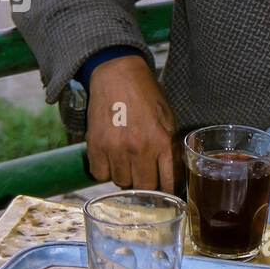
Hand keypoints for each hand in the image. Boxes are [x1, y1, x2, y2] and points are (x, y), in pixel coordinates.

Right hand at [85, 55, 180, 191]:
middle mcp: (140, 147)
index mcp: (163, 141)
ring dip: (124, 176)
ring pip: (120, 182)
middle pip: (143, 188)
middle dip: (145, 186)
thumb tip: (173, 179)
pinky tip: (111, 157)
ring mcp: (116, 147)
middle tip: (144, 176)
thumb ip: (170, 149)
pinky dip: (105, 170)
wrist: (118, 74)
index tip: (166, 194)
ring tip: (127, 160)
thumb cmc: (146, 96)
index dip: (168, 192)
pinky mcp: (95, 144)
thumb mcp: (168, 121)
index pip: (168, 183)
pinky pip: (100, 174)